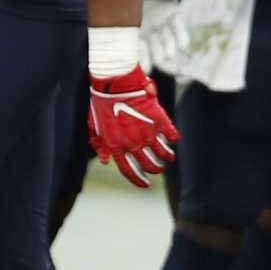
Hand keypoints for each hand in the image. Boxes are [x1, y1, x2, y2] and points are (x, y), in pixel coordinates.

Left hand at [87, 64, 178, 188]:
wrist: (116, 85)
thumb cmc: (102, 104)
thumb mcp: (96, 127)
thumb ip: (101, 145)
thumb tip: (107, 162)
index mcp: (116, 147)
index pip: (128, 171)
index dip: (138, 180)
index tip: (146, 184)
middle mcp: (133, 143)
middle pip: (149, 165)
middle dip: (156, 169)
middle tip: (159, 169)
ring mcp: (147, 133)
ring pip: (163, 153)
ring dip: (167, 157)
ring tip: (169, 156)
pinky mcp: (159, 121)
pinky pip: (172, 135)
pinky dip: (174, 139)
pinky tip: (174, 139)